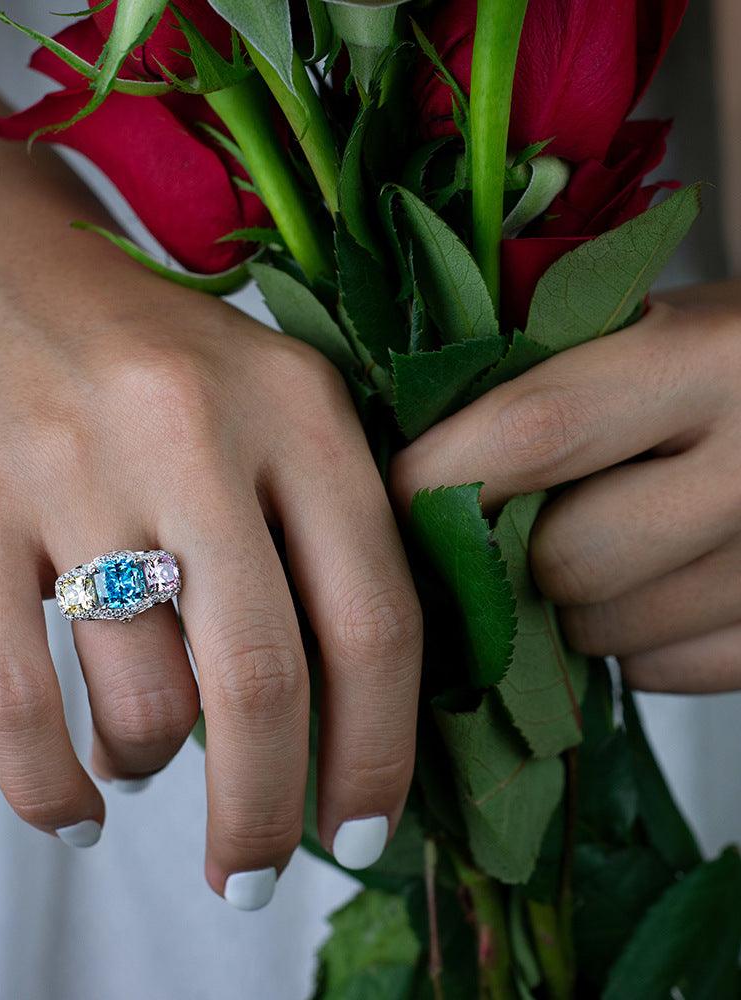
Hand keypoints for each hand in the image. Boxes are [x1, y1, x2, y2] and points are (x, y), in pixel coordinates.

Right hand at [0, 236, 420, 907]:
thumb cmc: (154, 354)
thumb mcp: (273, 401)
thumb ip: (325, 534)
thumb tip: (343, 720)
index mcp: (299, 408)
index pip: (374, 618)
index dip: (380, 751)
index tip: (363, 832)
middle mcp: (192, 433)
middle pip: (262, 684)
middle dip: (269, 814)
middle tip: (256, 873)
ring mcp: (70, 467)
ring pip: (140, 698)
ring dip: (153, 766)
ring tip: (145, 762)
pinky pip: (12, 702)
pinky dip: (46, 790)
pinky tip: (72, 812)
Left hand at [392, 281, 740, 692]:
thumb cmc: (715, 353)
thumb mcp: (644, 322)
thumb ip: (540, 374)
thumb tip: (408, 451)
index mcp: (710, 359)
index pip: (536, 433)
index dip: (443, 474)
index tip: (398, 490)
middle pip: (565, 560)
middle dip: (506, 555)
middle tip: (495, 524)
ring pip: (606, 633)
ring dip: (565, 604)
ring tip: (592, 537)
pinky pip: (660, 672)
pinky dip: (632, 642)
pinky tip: (650, 579)